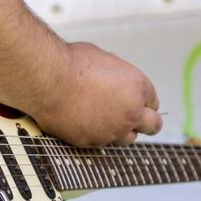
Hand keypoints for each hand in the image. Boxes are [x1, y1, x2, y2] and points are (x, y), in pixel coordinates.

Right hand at [36, 41, 162, 147]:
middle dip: (146, 122)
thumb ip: (114, 72)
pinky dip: (96, 135)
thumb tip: (111, 77)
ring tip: (109, 123)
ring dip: (122, 131)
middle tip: (140, 121)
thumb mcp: (102, 57)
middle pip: (152, 125)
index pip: (153, 102)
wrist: (47, 80)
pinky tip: (86, 125)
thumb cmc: (70, 64)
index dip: (143, 101)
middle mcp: (130, 112)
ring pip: (128, 138)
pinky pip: (100, 142)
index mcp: (137, 87)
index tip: (137, 102)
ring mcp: (112, 130)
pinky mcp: (92, 142)